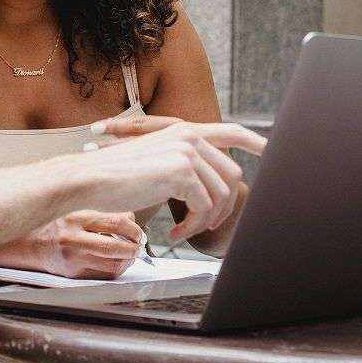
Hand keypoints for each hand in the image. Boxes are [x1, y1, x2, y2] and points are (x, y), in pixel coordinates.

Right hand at [35, 210, 141, 278]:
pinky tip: (115, 261)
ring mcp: (73, 260)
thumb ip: (105, 213)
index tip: (138, 232)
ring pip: (112, 266)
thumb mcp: (79, 210)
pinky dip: (115, 269)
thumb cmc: (59, 224)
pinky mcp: (74, 275)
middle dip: (134, 248)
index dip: (133, 229)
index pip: (115, 222)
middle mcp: (73, 239)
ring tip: (128, 254)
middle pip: (114, 248)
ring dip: (127, 261)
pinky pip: (103, 276)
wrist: (33, 244)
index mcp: (77, 218)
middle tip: (138, 245)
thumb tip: (130, 219)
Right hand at [80, 117, 264, 240]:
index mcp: (184, 131)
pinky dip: (194, 225)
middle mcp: (189, 136)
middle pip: (231, 175)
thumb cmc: (116, 177)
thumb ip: (185, 166)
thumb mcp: (156, 163)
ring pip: (222, 194)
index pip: (231, 131)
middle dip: (223, 206)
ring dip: (206, 220)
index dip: (255, 141)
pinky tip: (176, 231)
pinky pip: (204, 207)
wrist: (89, 178)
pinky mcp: (181, 171)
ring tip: (186, 230)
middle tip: (204, 225)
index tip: (271, 152)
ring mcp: (187, 152)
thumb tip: (213, 186)